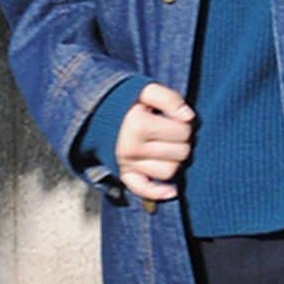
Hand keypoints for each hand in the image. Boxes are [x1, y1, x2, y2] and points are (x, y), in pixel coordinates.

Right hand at [115, 81, 195, 200]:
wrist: (95, 113)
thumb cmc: (125, 101)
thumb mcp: (146, 90)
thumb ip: (169, 99)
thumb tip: (188, 116)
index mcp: (139, 125)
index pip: (183, 131)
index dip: (185, 124)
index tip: (176, 119)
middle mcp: (133, 148)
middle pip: (180, 153)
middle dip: (182, 142)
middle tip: (173, 133)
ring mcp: (128, 164)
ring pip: (169, 172)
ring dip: (174, 161)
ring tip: (167, 148)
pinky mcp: (124, 175)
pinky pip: (144, 190)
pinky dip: (159, 193)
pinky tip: (172, 189)